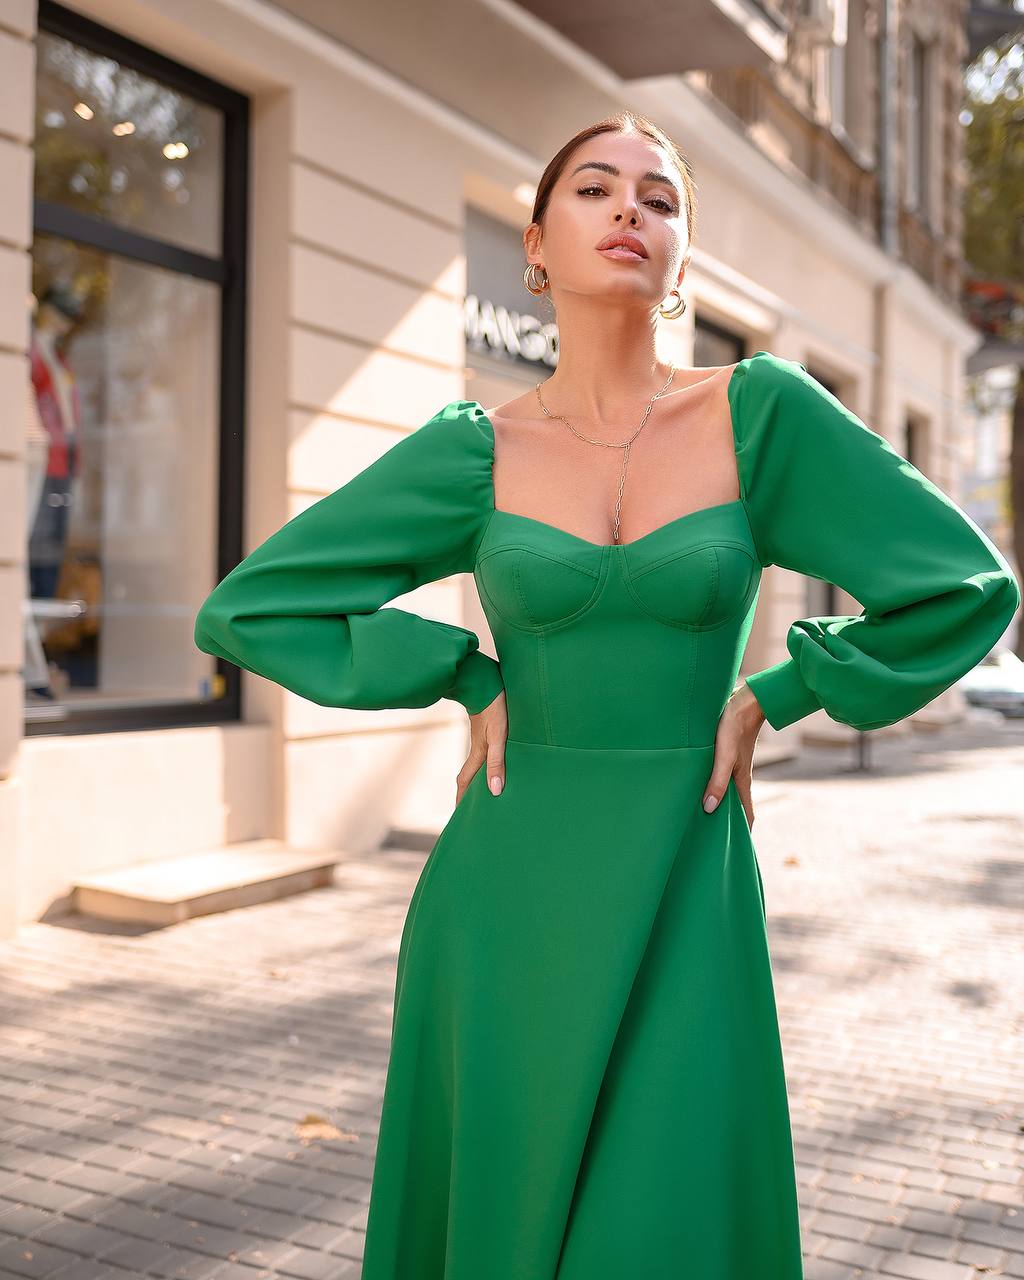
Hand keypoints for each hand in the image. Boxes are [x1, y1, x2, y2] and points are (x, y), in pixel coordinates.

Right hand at [456, 688, 507, 806]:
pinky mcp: (488, 727)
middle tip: (471, 807)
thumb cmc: (494, 706)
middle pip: (470, 774)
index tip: (459, 815)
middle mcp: (478, 747)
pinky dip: (488, 762)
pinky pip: (487, 751)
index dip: (462, 798)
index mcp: (478, 753)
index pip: (466, 781)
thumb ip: (497, 762)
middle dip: (468, 792)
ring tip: (486, 789)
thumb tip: (495, 791)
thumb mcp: (498, 735)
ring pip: (479, 762)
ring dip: (479, 777)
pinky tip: (497, 760)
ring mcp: (482, 736)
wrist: (484, 679)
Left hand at [701, 681, 765, 827]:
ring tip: (700, 818)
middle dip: (726, 823)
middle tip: (711, 839)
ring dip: (716, 805)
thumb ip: (716, 782)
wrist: (745, 701)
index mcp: (742, 782)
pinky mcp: (725, 756)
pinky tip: (697, 789)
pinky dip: (711, 789)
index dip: (742, 833)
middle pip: (734, 806)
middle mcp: (738, 778)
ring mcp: (732, 767)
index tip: (734, 851)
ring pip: (725, 793)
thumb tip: (708, 809)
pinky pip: (719, 780)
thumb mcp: (723, 756)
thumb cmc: (734, 727)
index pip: (745, 815)